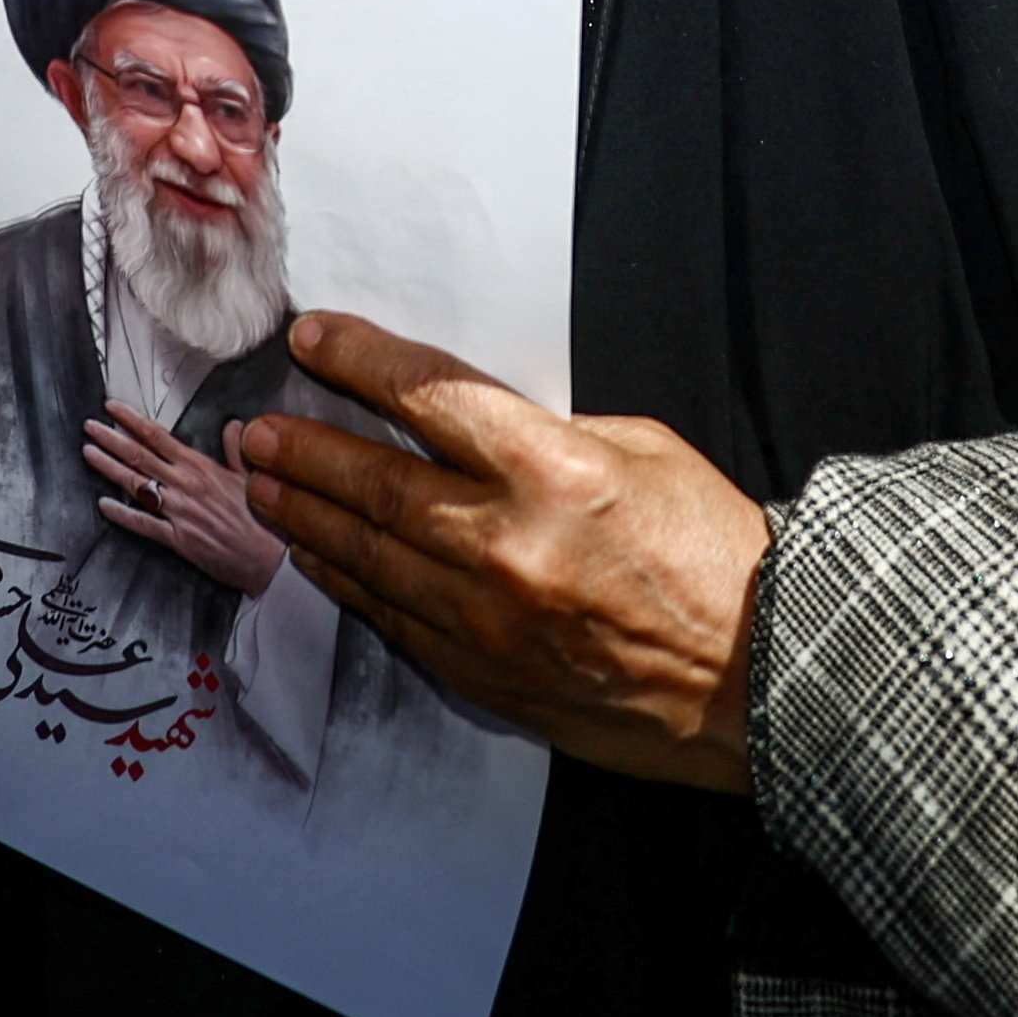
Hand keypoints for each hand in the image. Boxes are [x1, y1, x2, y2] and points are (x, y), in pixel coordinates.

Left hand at [88, 403, 289, 600]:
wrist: (270, 558)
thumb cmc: (263, 519)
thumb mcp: (251, 476)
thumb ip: (236, 449)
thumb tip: (233, 426)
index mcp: (202, 467)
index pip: (159, 437)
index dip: (132, 421)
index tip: (112, 409)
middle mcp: (186, 485)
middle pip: (140, 456)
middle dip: (111, 438)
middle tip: (90, 426)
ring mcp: (179, 512)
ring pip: (136, 484)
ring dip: (109, 468)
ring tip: (89, 453)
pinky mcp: (177, 539)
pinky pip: (143, 524)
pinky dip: (121, 514)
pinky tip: (104, 505)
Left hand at [228, 312, 767, 794]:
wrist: (761, 675)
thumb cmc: (715, 553)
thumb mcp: (644, 451)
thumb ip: (547, 436)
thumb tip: (473, 431)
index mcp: (554, 470)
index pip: (427, 394)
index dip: (358, 361)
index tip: (312, 341)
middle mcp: (507, 543)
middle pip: (374, 482)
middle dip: (304, 450)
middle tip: (257, 431)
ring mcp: (488, 619)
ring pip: (368, 556)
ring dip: (305, 517)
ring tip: (262, 487)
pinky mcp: (485, 674)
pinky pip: (393, 620)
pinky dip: (347, 584)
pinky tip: (317, 558)